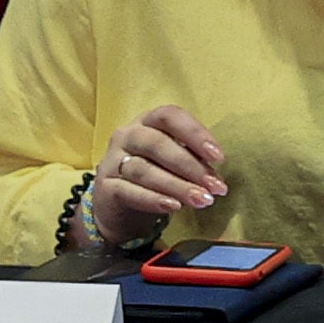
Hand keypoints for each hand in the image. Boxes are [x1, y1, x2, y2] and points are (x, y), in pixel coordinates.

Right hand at [91, 105, 227, 238]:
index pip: (170, 116)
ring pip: (144, 170)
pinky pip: (129, 191)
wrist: (118, 206)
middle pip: (158, 144)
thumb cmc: (154, 175)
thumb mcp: (173, 163)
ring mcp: (112, 161)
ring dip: (177, 186)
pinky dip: (154, 199)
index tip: (219, 157)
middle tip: (215, 186)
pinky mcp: (104, 187)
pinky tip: (174, 207)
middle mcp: (127, 136)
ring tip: (202, 200)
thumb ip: (192, 161)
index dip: (195, 133)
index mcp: (147, 122)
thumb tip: (215, 176)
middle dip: (191, 166)